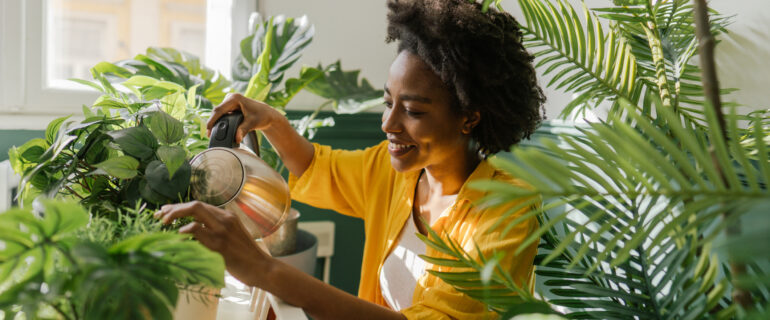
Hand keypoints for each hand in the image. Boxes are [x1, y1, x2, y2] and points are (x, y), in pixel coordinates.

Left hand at [155, 201, 272, 286]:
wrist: (261, 267)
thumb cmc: (245, 256)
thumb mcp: (231, 237)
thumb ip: (215, 231)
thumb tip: (191, 232)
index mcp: (227, 216)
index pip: (199, 206)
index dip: (179, 207)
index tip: (165, 212)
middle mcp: (225, 219)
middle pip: (195, 205)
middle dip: (174, 209)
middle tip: (160, 216)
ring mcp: (223, 230)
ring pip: (196, 212)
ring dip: (175, 215)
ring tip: (164, 223)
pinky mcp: (220, 244)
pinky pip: (199, 230)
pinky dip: (186, 230)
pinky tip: (178, 234)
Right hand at [207, 93, 282, 143]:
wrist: (267, 114)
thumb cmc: (262, 116)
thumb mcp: (253, 123)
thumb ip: (243, 130)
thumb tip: (237, 138)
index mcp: (235, 98)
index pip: (219, 110)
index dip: (212, 121)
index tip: (208, 131)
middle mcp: (230, 97)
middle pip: (217, 112)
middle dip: (213, 123)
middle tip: (210, 136)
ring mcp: (229, 101)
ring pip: (218, 113)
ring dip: (215, 123)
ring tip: (212, 134)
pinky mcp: (230, 106)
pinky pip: (221, 114)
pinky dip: (219, 122)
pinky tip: (217, 130)